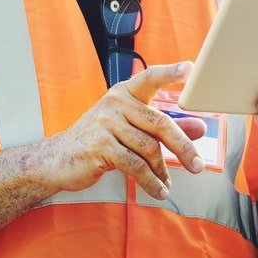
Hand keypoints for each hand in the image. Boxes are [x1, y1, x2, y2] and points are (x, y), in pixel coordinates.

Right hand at [41, 62, 207, 199]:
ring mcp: (105, 123)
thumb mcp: (130, 130)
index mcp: (123, 93)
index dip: (170, 72)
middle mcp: (114, 103)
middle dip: (182, 147)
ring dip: (162, 170)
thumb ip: (163, 127)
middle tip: (198, 165)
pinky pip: (135, 165)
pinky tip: (158, 190)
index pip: (149, 77)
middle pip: (159, 123)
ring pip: (148, 148)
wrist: (58, 159)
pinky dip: (150, 181)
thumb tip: (200, 127)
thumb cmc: (98, 141)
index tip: (189, 68)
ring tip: (167, 183)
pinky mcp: (100, 145)